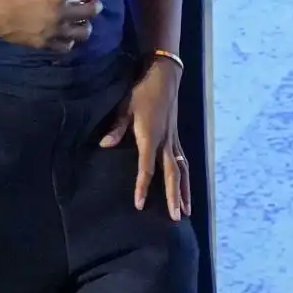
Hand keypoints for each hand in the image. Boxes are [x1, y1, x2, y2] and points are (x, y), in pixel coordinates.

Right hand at [0, 0, 100, 50]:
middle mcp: (60, 15)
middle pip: (89, 12)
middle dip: (95, 5)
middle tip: (94, 3)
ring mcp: (54, 31)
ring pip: (82, 32)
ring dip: (85, 25)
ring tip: (83, 22)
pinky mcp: (46, 43)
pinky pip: (66, 45)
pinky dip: (70, 40)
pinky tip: (68, 35)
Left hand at [100, 57, 190, 219]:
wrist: (164, 74)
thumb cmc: (142, 89)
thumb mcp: (126, 106)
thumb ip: (117, 127)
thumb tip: (105, 145)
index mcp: (150, 136)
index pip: (147, 167)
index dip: (142, 186)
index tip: (139, 204)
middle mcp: (165, 141)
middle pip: (172, 174)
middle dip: (173, 196)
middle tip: (176, 217)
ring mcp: (173, 139)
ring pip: (182, 170)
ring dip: (184, 191)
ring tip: (186, 210)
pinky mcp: (176, 136)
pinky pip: (183, 161)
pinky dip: (185, 177)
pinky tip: (186, 188)